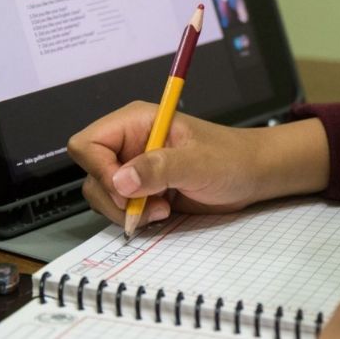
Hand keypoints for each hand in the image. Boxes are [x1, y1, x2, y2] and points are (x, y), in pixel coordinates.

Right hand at [67, 101, 329, 226]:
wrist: (251, 175)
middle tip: (148, 205)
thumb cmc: (231, 158)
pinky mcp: (141, 189)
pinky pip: (119, 208)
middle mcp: (129, 143)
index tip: (126, 190)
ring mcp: (133, 167)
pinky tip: (162, 212)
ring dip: (126, 211)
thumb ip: (159, 168)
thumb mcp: (197, 162)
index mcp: (135, 122)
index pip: (88, 144)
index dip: (99, 170)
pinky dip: (134, 217)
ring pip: (101, 194)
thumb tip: (121, 179)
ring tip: (161, 208)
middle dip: (114, 197)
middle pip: (90, 174)